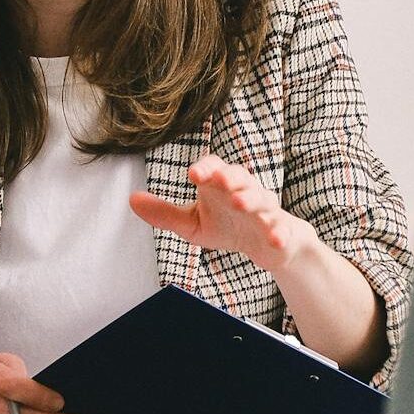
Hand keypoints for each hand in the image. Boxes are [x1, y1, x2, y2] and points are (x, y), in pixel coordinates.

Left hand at [129, 154, 316, 274]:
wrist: (268, 244)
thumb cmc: (228, 226)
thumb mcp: (193, 223)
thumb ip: (165, 213)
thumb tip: (131, 199)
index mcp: (222, 186)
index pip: (214, 168)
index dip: (205, 168)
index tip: (192, 174)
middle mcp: (245, 192)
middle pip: (240, 177)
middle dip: (230, 177)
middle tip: (219, 180)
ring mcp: (265, 211)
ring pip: (262, 199)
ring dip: (251, 200)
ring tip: (240, 204)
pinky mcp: (281, 230)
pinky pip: (281, 230)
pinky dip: (278, 233)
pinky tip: (274, 238)